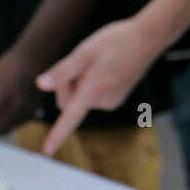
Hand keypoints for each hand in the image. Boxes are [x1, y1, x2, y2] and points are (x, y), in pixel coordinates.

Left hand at [0, 46, 46, 137]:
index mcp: (4, 96)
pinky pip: (21, 122)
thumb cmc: (12, 63)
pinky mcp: (35, 107)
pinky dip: (12, 125)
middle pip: (2, 128)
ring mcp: (28, 107)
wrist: (36, 55)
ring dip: (1, 131)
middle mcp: (17, 105)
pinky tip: (5, 123)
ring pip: (12, 126)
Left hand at [36, 16, 160, 153]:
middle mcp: (103, 102)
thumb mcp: (84, 51)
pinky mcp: (115, 99)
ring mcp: (110, 102)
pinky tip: (105, 68)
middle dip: (66, 86)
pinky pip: (92, 96)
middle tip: (81, 63)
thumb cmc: (117, 41)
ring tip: (98, 63)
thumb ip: (62, 71)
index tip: (47, 151)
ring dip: (80, 83)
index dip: (57, 134)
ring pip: (80, 99)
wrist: (149, 38)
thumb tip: (41, 85)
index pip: (70, 117)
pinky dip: (91, 84)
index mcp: (93, 90)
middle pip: (68, 103)